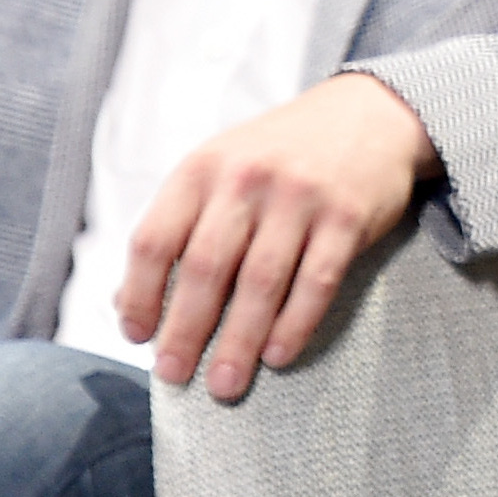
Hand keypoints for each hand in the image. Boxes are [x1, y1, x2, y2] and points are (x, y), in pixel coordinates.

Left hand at [122, 72, 438, 400]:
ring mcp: (300, 196)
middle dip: (186, 330)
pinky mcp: (348, 215)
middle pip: (207, 267)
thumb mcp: (218, 171)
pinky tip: (278, 355)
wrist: (368, 113)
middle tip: (174, 375)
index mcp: (203, 169)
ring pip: (261, 281)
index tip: (136, 336)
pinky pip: (317, 280)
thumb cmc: (281, 154)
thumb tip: (128, 303)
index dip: (140, 293)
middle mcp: (247, 178)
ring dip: (240, 340)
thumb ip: (178, 227)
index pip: (156, 238)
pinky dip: (295, 323)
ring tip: (225, 383)